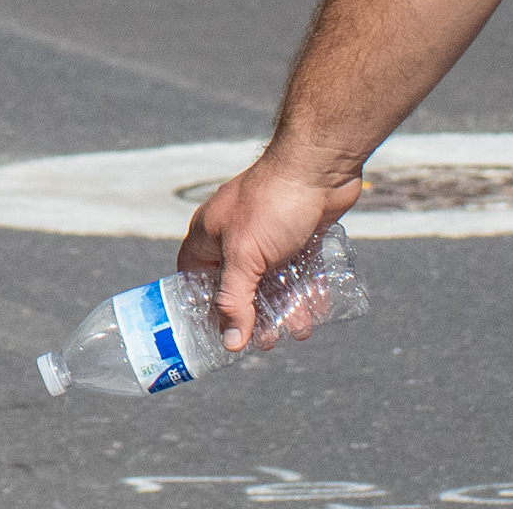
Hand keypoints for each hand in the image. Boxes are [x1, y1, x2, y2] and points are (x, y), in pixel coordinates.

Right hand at [175, 150, 359, 349]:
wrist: (319, 169)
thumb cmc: (272, 205)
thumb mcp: (245, 256)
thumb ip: (235, 299)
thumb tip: (229, 343)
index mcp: (209, 235)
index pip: (194, 277)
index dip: (203, 306)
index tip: (220, 335)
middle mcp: (234, 236)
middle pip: (237, 285)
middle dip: (253, 314)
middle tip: (268, 340)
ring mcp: (267, 236)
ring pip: (271, 281)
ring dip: (284, 307)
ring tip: (300, 330)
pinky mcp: (297, 236)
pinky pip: (297, 271)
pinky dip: (305, 290)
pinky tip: (318, 309)